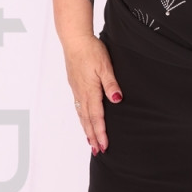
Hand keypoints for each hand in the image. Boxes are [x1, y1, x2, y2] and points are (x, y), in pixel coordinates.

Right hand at [62, 35, 121, 153]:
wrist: (75, 40)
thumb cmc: (91, 51)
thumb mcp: (105, 66)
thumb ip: (111, 84)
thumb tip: (117, 100)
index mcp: (91, 90)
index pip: (97, 117)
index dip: (101, 133)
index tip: (104, 146)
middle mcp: (82, 93)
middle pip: (87, 120)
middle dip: (93, 137)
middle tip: (98, 151)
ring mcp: (77, 90)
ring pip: (82, 115)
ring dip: (86, 130)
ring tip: (90, 142)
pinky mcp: (75, 85)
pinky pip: (78, 107)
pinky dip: (82, 118)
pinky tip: (83, 120)